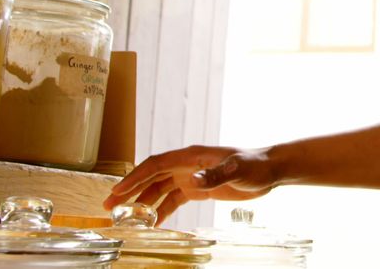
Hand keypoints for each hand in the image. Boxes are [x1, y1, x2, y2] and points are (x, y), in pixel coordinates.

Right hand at [103, 145, 279, 222]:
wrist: (270, 169)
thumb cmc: (255, 165)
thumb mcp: (236, 170)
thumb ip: (215, 175)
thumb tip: (193, 180)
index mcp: (191, 156)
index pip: (155, 165)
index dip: (135, 177)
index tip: (117, 191)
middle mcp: (187, 165)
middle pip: (151, 177)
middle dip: (130, 190)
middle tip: (108, 206)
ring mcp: (191, 176)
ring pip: (159, 189)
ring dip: (142, 202)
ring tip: (124, 218)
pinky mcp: (199, 188)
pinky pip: (173, 199)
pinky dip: (161, 210)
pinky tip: (152, 224)